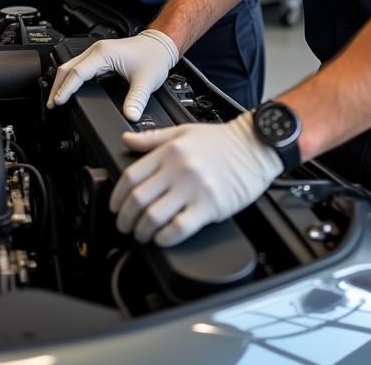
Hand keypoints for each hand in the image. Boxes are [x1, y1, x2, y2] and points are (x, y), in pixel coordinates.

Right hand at [47, 30, 178, 120]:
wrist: (160, 44)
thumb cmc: (153, 56)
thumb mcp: (145, 81)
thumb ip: (136, 100)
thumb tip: (129, 116)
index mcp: (103, 53)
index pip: (77, 73)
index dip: (66, 89)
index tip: (58, 102)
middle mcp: (97, 51)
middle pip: (68, 68)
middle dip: (57, 86)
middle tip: (52, 104)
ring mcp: (98, 53)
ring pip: (71, 67)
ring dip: (63, 82)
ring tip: (57, 99)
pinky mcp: (101, 58)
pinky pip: (80, 68)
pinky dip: (72, 80)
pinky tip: (71, 90)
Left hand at [110, 112, 281, 245]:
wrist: (255, 147)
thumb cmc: (222, 141)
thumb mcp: (183, 131)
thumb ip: (152, 138)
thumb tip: (126, 141)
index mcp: (169, 151)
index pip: (131, 176)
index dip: (117, 196)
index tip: (115, 206)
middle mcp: (178, 170)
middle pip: (138, 200)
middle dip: (125, 218)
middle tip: (125, 225)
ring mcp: (194, 189)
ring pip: (155, 217)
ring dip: (142, 231)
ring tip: (142, 235)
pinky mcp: (209, 206)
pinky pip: (180, 228)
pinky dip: (166, 238)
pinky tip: (163, 238)